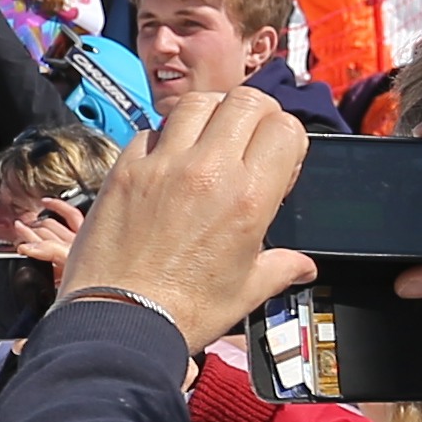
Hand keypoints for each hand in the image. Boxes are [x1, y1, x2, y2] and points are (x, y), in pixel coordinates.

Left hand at [55, 87, 316, 350]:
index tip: (277, 162)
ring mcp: (162, 165)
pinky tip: (166, 161)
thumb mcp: (246, 291)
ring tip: (208, 141)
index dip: (287, 138)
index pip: (284, 128)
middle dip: (254, 114)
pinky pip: (149, 129)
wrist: (118, 320)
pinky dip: (163, 136)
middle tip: (248, 140)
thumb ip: (280, 268)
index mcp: (249, 198)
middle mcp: (208, 171)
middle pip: (244, 101)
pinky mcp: (124, 169)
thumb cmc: (183, 311)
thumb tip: (303, 266)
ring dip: (209, 114)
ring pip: (195, 103)